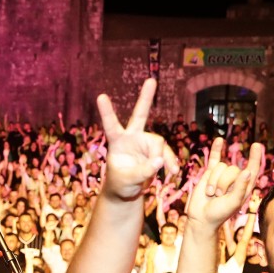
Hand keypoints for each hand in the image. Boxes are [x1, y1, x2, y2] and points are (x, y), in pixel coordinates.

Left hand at [96, 80, 177, 201]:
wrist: (128, 192)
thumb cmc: (120, 184)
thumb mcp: (127, 181)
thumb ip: (143, 171)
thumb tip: (159, 160)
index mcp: (116, 142)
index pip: (111, 125)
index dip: (107, 112)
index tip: (100, 96)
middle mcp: (131, 138)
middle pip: (139, 115)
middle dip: (145, 98)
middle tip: (151, 80)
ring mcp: (144, 143)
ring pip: (159, 144)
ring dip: (163, 159)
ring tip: (164, 173)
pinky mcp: (155, 150)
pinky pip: (166, 153)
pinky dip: (170, 163)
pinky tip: (172, 172)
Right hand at [186, 138, 264, 228]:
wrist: (201, 218)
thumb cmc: (219, 213)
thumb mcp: (233, 202)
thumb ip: (240, 187)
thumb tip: (247, 171)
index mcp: (244, 186)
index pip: (252, 168)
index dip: (254, 157)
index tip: (256, 145)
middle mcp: (234, 179)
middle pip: (232, 169)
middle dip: (223, 182)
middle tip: (218, 196)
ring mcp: (222, 175)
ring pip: (220, 167)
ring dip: (213, 181)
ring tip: (211, 194)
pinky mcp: (209, 173)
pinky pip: (214, 159)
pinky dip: (216, 149)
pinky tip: (219, 140)